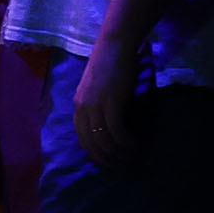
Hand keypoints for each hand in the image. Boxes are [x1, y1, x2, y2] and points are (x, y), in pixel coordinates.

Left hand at [69, 34, 144, 167]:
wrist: (114, 46)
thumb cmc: (110, 66)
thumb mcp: (97, 89)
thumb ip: (98, 106)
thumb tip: (109, 128)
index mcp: (78, 106)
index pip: (82, 139)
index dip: (95, 155)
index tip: (108, 164)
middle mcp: (82, 108)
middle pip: (92, 143)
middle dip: (107, 159)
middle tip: (122, 166)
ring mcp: (95, 105)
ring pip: (104, 140)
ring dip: (118, 153)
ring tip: (132, 157)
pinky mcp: (111, 102)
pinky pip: (116, 130)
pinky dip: (126, 142)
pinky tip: (135, 144)